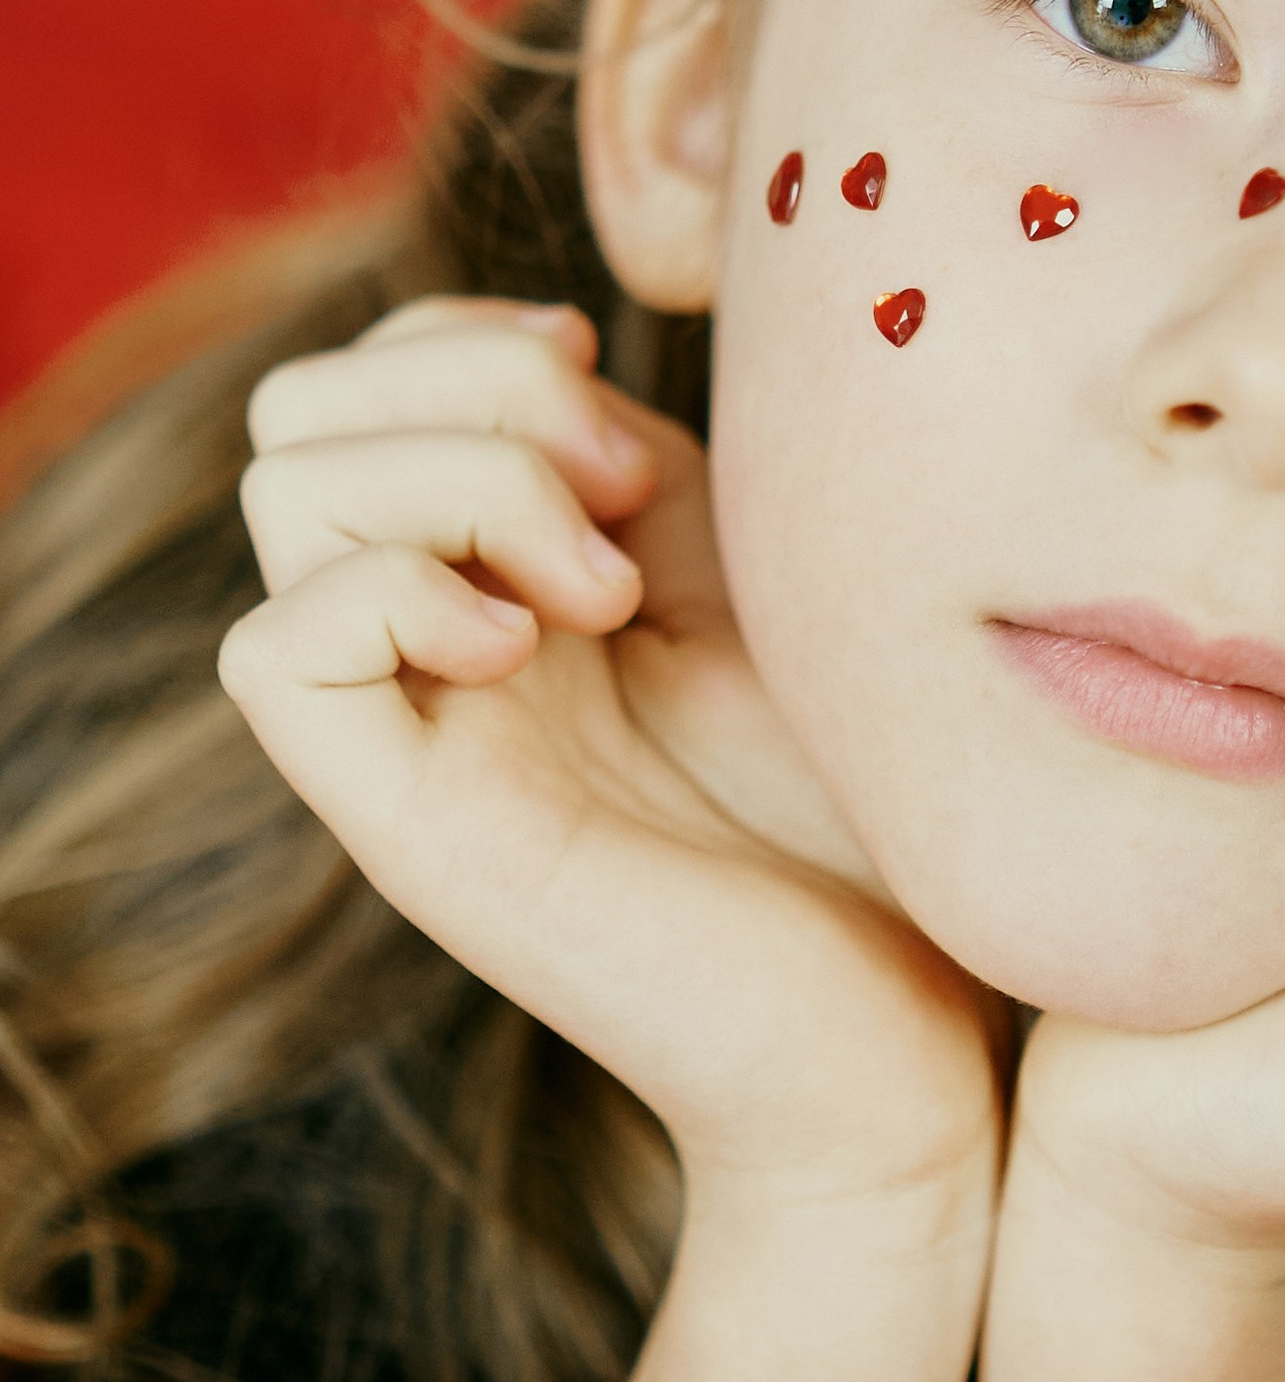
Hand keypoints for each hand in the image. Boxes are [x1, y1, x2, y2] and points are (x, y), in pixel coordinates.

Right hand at [217, 297, 1003, 1209]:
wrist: (913, 1044)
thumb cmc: (873, 824)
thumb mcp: (771, 578)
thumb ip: (652, 466)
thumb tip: (558, 346)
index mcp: (509, 572)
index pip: (377, 369)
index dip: (485, 337)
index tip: (638, 424)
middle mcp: (435, 642)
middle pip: (302, 406)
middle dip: (470, 387)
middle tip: (623, 497)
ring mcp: (412, 730)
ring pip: (284, 488)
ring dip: (460, 478)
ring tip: (606, 588)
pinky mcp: (407, 826)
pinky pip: (275, 649)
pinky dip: (396, 591)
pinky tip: (529, 647)